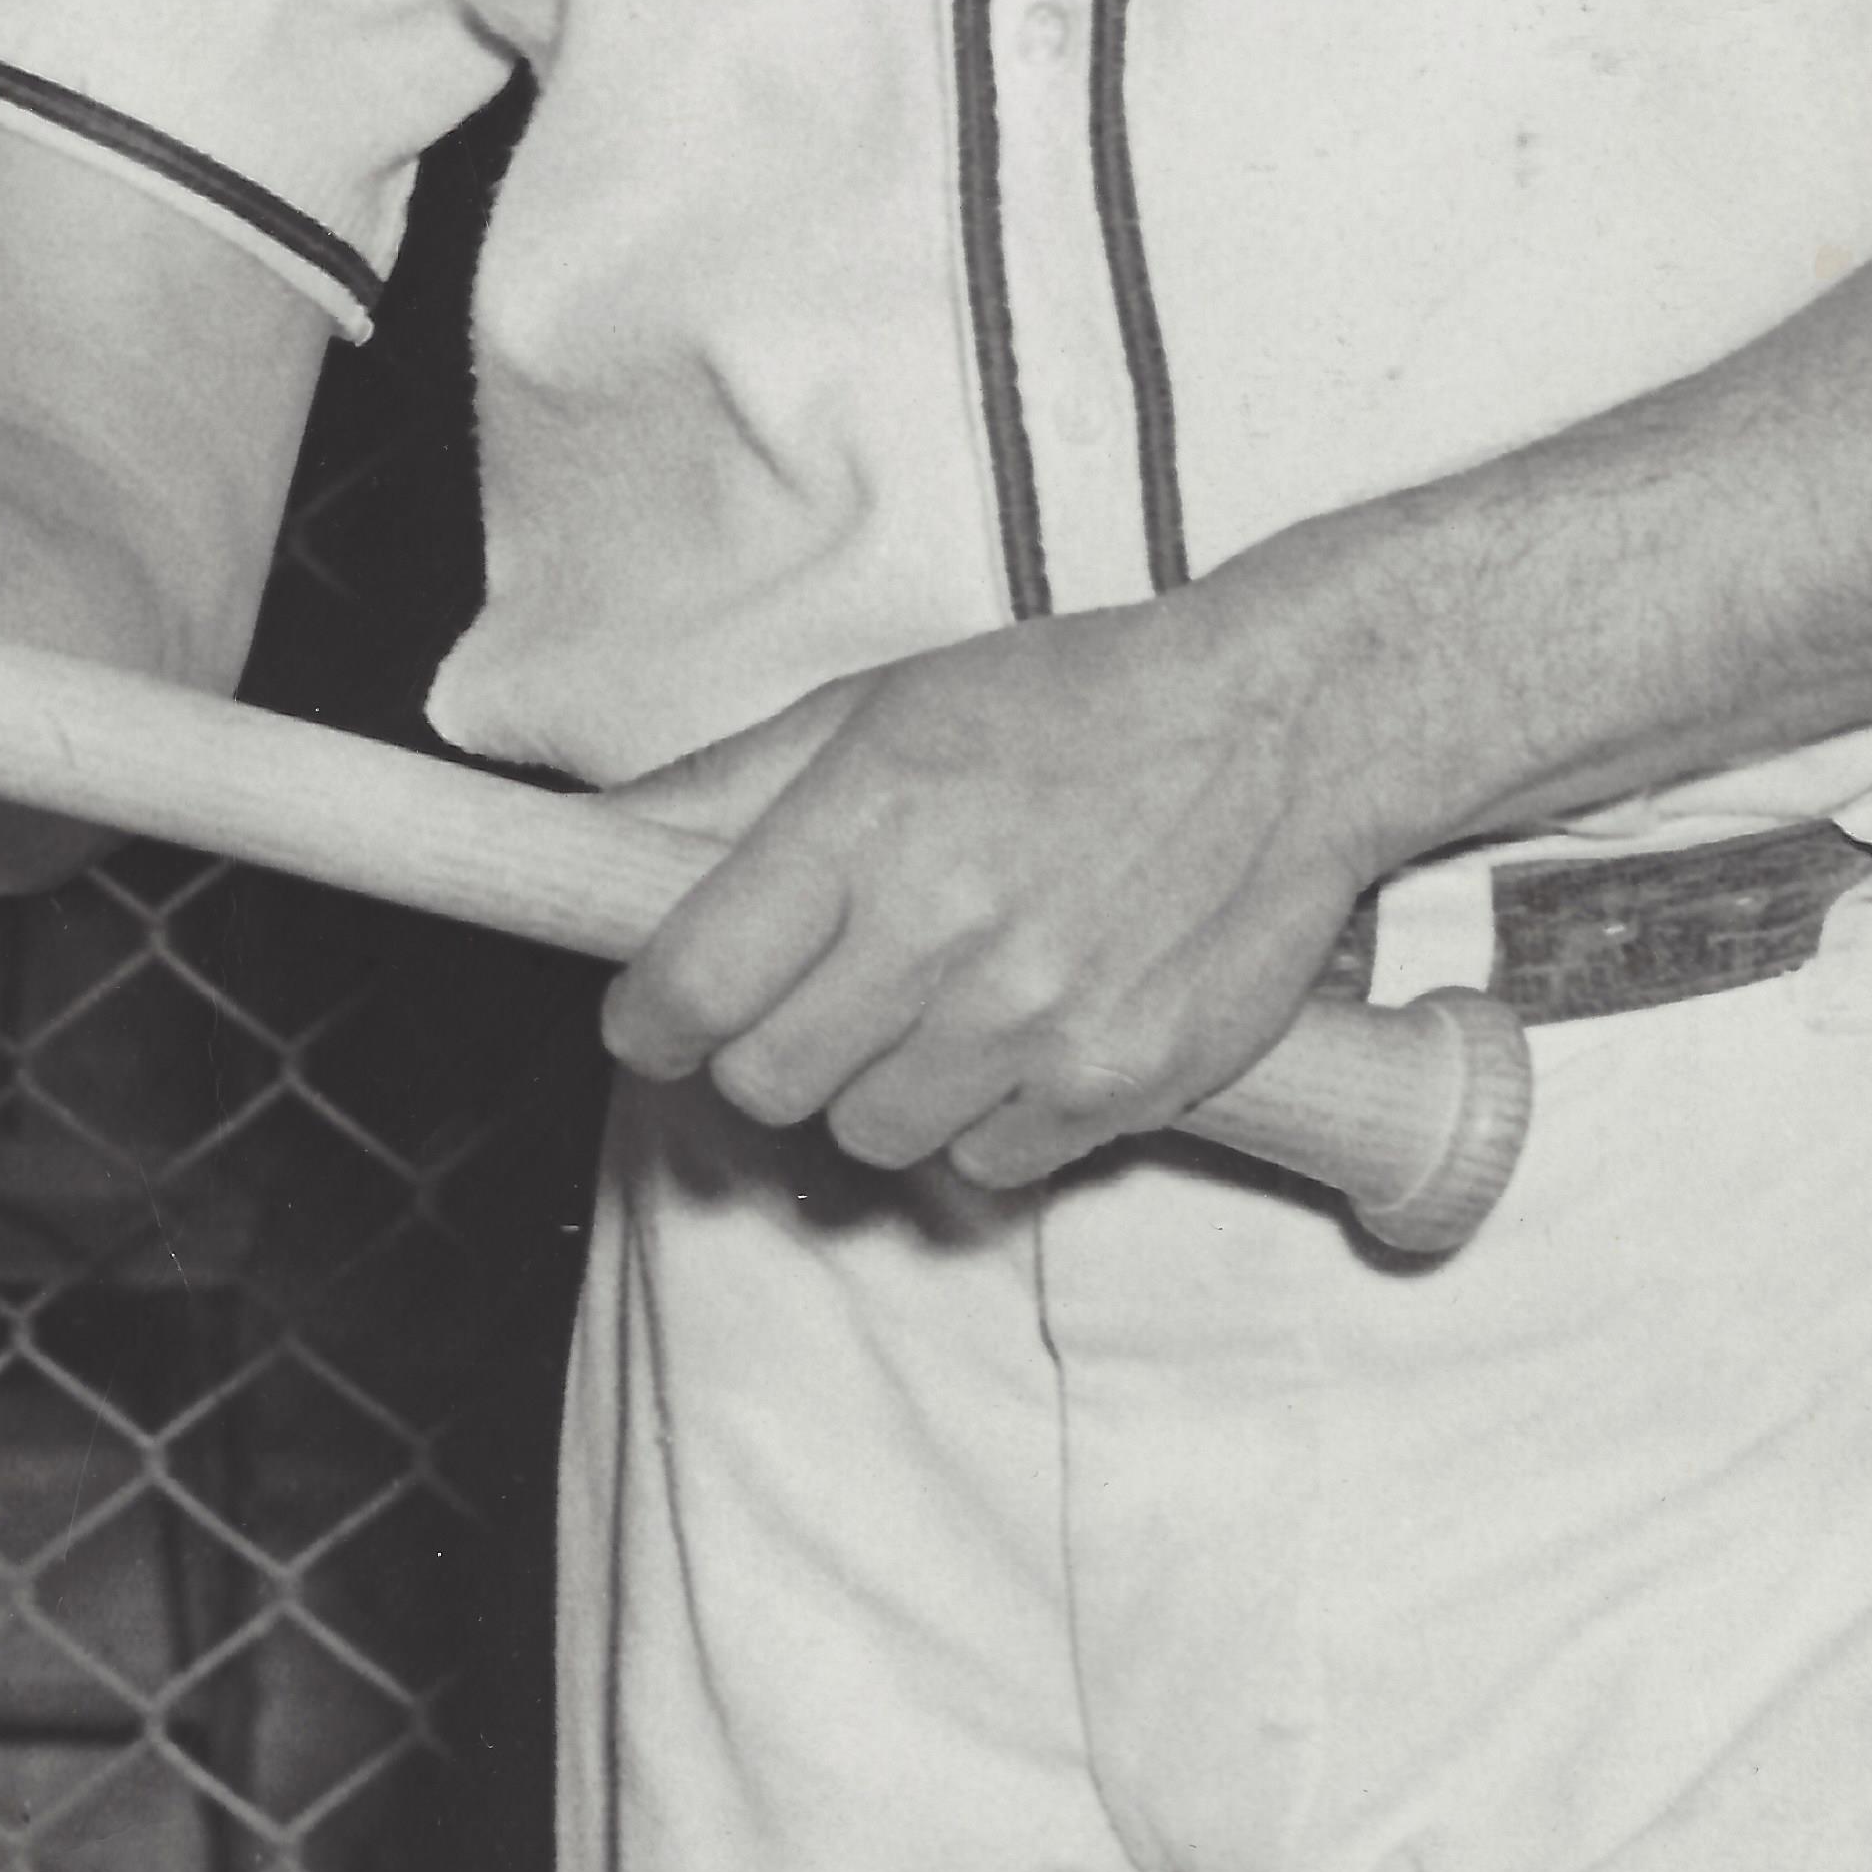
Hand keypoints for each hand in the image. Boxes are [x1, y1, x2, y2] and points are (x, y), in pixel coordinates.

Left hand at [598, 594, 1372, 1195]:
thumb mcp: (883, 705)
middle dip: (763, 1051)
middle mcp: (946, 929)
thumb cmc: (1074, 704)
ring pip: (869, 1139)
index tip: (662, 1012)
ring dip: (875, 1090)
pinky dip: (984, 1121)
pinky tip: (1022, 1034)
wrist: (1283, 728)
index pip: (690, 986)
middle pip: (764, 1083)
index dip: (652, 1017)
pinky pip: (984, 1166)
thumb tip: (587, 843)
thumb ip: (727, 787)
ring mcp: (1037, 1021)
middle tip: (813, 997)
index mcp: (867, 820)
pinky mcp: (1119, 1084)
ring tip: (934, 1006)